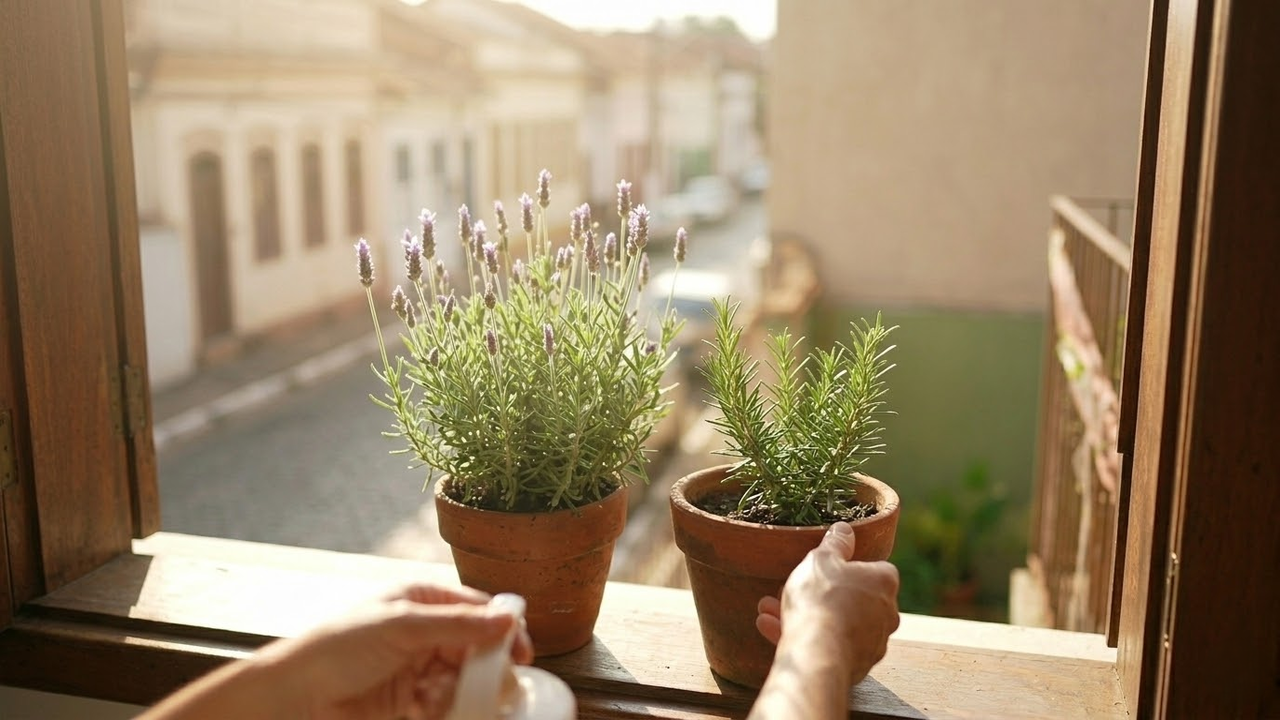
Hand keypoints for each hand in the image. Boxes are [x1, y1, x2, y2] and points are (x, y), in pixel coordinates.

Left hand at [264, 583, 534, 719]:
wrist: (293, 699)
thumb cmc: (335, 648)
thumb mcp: (401, 626)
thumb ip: (457, 624)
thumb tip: (509, 618)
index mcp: (421, 601)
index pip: (476, 608)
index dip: (502, 627)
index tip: (522, 650)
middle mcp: (425, 634)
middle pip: (478, 647)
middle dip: (490, 664)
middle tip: (501, 682)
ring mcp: (420, 670)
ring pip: (467, 679)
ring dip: (472, 689)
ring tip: (466, 698)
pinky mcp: (413, 705)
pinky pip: (450, 705)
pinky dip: (455, 708)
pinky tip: (441, 707)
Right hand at [757, 522, 899, 684]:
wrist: (818, 652)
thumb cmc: (822, 598)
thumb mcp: (821, 559)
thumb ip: (834, 543)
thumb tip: (844, 529)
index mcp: (885, 583)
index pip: (875, 568)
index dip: (849, 566)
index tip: (826, 567)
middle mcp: (886, 614)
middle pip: (852, 597)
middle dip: (819, 592)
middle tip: (791, 586)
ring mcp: (872, 642)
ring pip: (835, 622)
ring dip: (805, 613)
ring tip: (770, 605)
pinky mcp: (855, 665)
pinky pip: (826, 644)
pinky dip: (802, 634)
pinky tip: (769, 626)